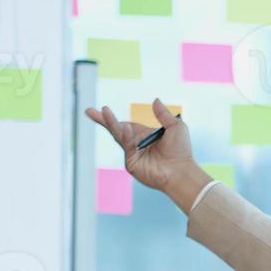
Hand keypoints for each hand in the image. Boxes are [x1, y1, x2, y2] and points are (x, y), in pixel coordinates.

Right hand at [84, 99, 210, 210]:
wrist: (181, 170)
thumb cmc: (181, 151)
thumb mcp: (175, 127)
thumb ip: (163, 114)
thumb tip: (155, 100)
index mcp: (144, 135)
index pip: (124, 124)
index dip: (112, 118)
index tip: (101, 109)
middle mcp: (136, 144)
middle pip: (115, 129)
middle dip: (103, 120)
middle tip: (88, 110)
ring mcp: (132, 154)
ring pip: (118, 135)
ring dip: (111, 123)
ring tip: (104, 111)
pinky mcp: (131, 163)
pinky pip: (126, 145)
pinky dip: (125, 136)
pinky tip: (126, 128)